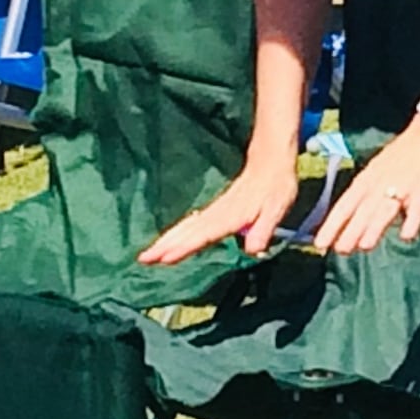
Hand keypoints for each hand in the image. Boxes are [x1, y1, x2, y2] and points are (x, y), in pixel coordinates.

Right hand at [141, 164, 301, 267]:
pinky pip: (191, 222)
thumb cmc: (276, 186)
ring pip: (185, 226)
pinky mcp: (215, 208)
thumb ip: (264, 229)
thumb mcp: (276, 208)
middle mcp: (218, 213)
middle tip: (143, 258)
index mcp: (231, 216)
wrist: (270, 160)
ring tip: (147, 253)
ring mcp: (214, 210)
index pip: (204, 234)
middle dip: (165, 244)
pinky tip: (168, 239)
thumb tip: (253, 250)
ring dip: (166, 239)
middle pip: (187, 231)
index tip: (165, 257)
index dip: (185, 246)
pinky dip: (177, 232)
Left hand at [310, 125, 419, 255]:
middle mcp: (379, 185)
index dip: (331, 225)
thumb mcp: (375, 170)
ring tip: (364, 246)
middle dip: (350, 231)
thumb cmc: (400, 156)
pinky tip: (406, 236)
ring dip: (375, 227)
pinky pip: (417, 209)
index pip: (344, 206)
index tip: (320, 244)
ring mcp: (402, 188)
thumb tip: (353, 220)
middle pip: (362, 211)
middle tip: (340, 250)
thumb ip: (365, 195)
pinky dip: (412, 222)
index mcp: (366, 180)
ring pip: (385, 210)